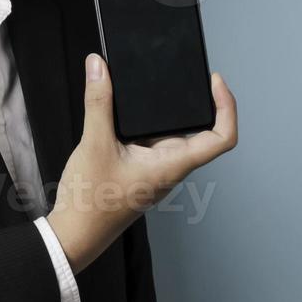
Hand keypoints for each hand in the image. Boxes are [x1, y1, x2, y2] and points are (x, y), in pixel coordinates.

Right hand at [46, 52, 236, 273]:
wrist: (74, 234)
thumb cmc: (90, 202)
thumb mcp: (94, 143)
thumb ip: (98, 102)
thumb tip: (98, 67)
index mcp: (172, 165)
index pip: (221, 138)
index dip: (227, 107)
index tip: (215, 82)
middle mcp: (169, 167)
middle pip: (199, 131)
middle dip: (194, 100)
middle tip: (185, 73)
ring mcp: (155, 170)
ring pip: (172, 135)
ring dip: (167, 112)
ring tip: (155, 85)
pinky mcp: (140, 169)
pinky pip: (152, 141)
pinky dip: (146, 122)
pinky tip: (127, 110)